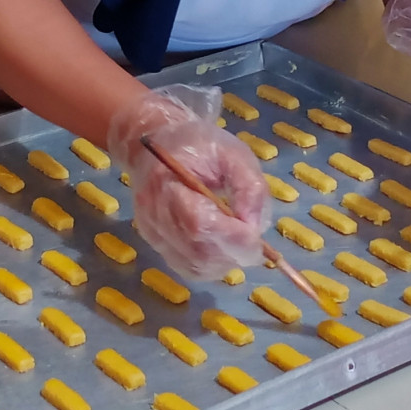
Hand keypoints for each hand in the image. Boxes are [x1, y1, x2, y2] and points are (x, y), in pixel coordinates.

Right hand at [108, 86, 268, 279]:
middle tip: (257, 246)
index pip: (198, 223)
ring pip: (192, 265)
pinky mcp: (154, 242)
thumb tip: (256, 227)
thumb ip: (249, 186)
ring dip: (223, 263)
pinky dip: (210, 265)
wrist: (155, 143)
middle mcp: (154, 212)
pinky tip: (222, 249)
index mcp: (169, 181)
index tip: (258, 239)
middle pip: (196, 250)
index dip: (231, 237)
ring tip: (240, 244)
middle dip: (232, 254)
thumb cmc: (198, 145)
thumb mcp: (233, 153)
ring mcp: (152, 231)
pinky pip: (186, 266)